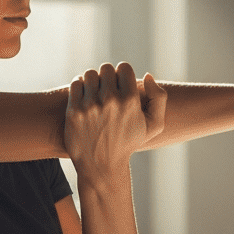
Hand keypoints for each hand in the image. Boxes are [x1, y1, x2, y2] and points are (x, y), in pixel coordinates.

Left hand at [65, 63, 166, 178]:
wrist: (102, 165)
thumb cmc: (128, 143)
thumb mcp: (154, 125)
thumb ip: (159, 97)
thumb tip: (147, 75)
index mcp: (130, 100)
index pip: (124, 67)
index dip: (122, 74)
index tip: (120, 85)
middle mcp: (110, 100)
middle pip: (106, 68)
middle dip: (107, 77)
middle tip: (106, 89)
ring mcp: (90, 105)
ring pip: (90, 74)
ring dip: (92, 81)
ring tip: (95, 93)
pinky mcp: (74, 110)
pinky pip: (75, 84)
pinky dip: (79, 87)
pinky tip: (84, 97)